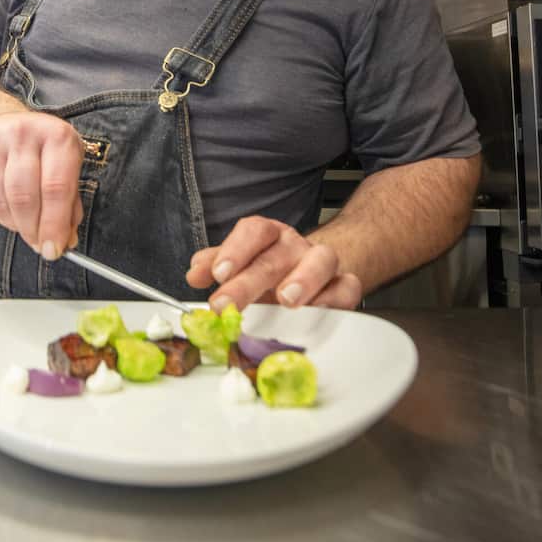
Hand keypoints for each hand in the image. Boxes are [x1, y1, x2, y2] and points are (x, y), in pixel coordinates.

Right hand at [0, 111, 83, 257]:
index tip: (54, 249)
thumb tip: (66, 240)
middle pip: (24, 197)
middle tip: (38, 243)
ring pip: (0, 201)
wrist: (0, 122)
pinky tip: (1, 209)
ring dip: (12, 223)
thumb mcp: (66, 166)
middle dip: (32, 230)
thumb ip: (69, 204)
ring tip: (21, 222)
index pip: (56, 188)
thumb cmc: (39, 148)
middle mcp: (24, 134)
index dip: (54, 225)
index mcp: (57, 137)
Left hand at [185, 216, 361, 311]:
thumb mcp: (239, 264)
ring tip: (284, 299)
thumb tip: (195, 272)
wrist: (310, 274)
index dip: (234, 250)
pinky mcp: (343, 284)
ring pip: (320, 260)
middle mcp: (294, 246)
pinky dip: (333, 298)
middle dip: (248, 282)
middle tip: (225, 304)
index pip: (253, 231)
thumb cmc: (270, 271)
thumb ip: (215, 266)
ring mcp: (321, 263)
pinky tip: (316, 310)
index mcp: (268, 236)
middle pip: (274, 256)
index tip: (218, 274)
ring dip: (303, 279)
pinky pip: (346, 286)